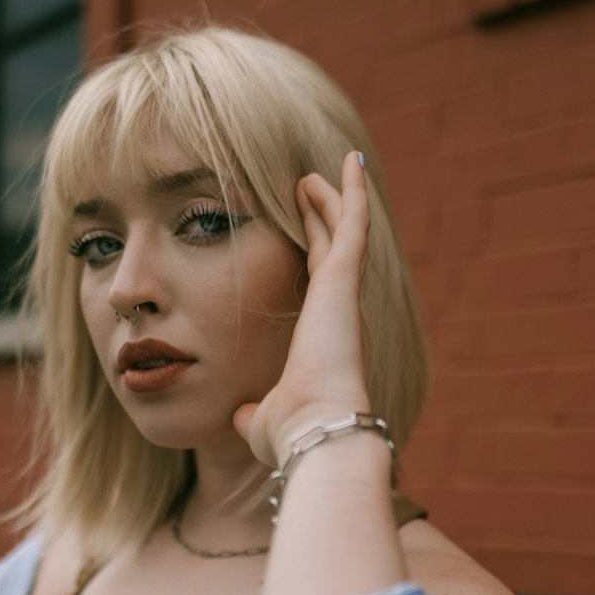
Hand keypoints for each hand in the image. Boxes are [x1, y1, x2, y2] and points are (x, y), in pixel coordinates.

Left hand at [232, 150, 370, 469]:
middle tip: (308, 188)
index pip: (314, 286)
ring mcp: (344, 293)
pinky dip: (353, 192)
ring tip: (319, 170)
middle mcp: (337, 312)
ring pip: (343, 232)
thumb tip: (242, 418)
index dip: (308, 256)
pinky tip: (349, 161)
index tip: (299, 234)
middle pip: (330, 252)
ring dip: (333, 199)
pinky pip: (353, 223)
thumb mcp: (261, 420)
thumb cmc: (291, 432)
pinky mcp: (344, 279)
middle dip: (320, 219)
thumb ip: (253, 412)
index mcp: (319, 338)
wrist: (317, 430)